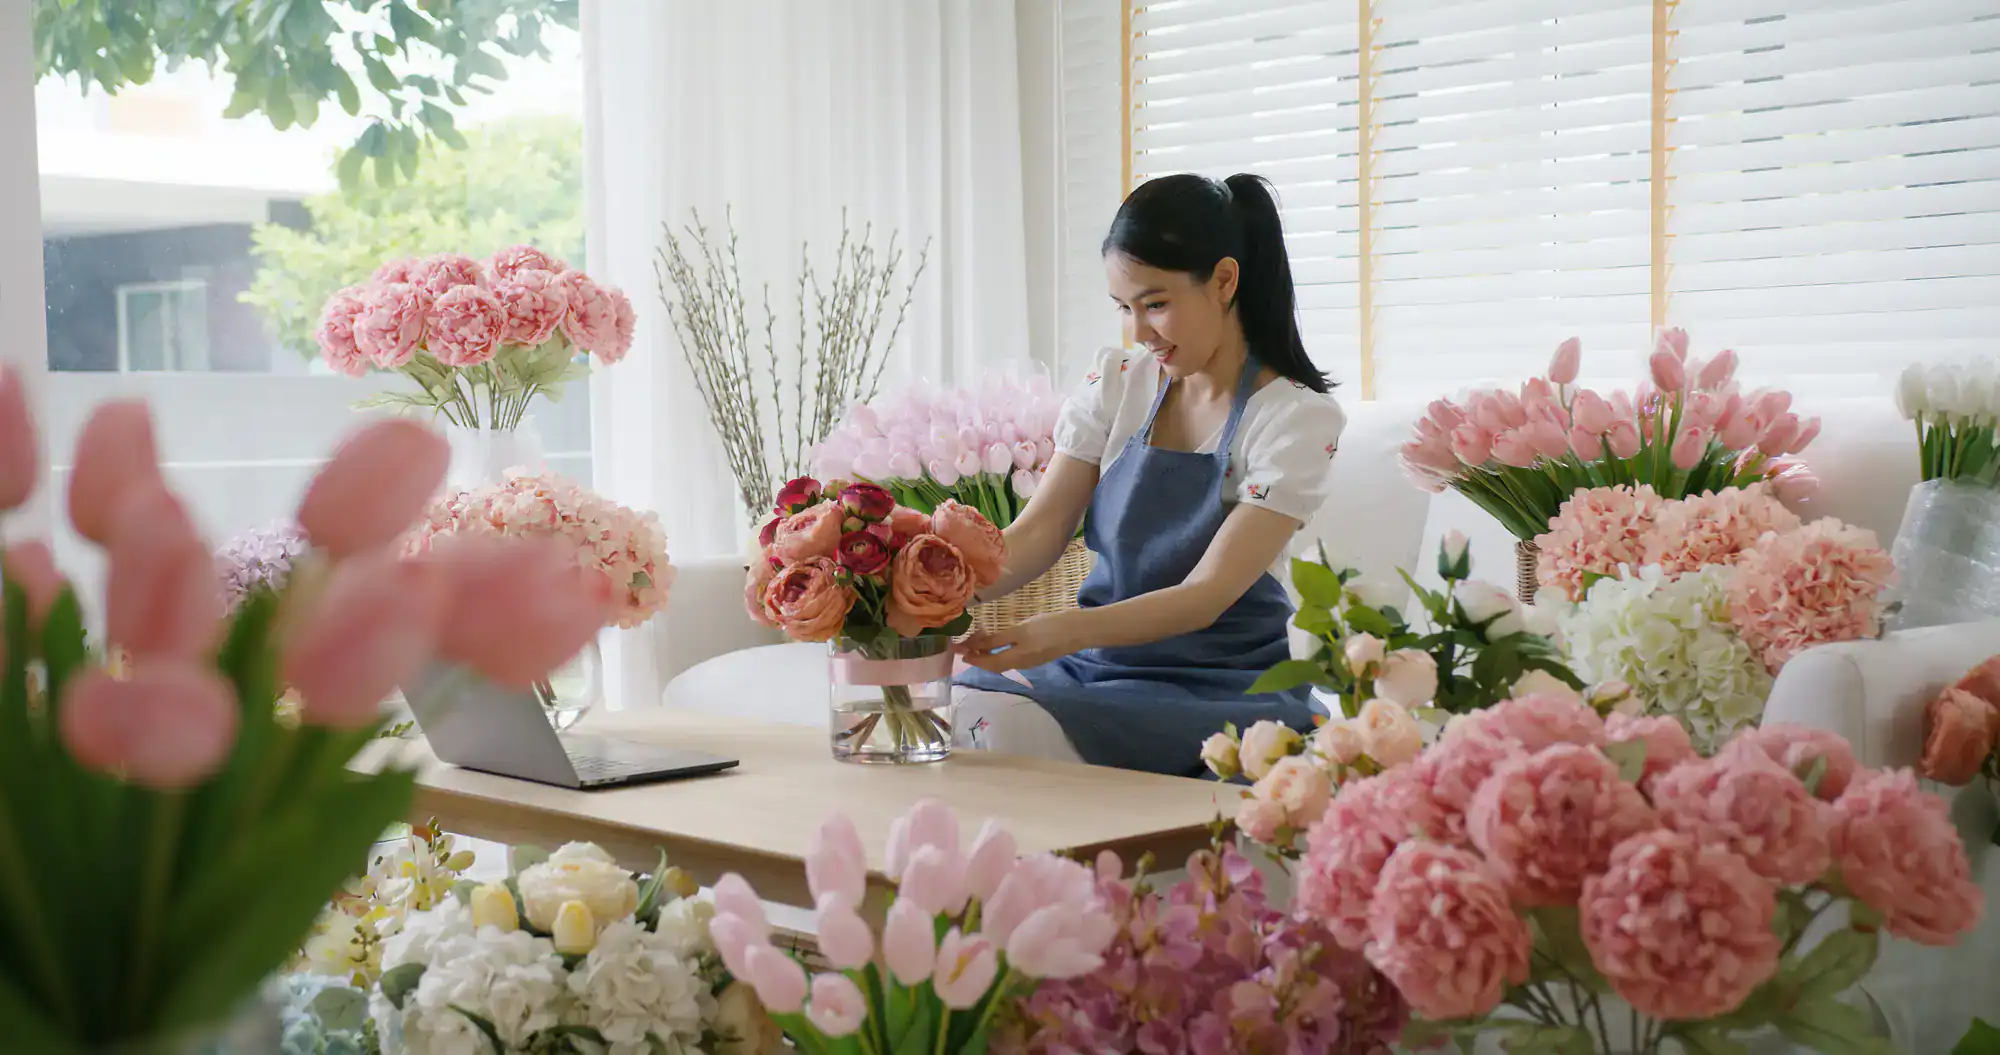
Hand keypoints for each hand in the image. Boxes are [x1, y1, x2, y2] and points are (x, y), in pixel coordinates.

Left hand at [955, 612, 1077, 673]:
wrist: (1078, 630)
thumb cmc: (1050, 626)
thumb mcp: (1021, 630)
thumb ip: (999, 638)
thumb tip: (977, 645)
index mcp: (1016, 658)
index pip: (988, 662)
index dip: (972, 656)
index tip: (959, 649)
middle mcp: (1021, 664)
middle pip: (994, 665)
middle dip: (978, 656)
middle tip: (966, 645)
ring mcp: (1029, 661)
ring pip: (1002, 662)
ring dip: (988, 654)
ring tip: (978, 641)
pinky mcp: (1035, 656)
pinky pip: (1011, 658)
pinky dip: (1000, 652)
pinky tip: (997, 642)